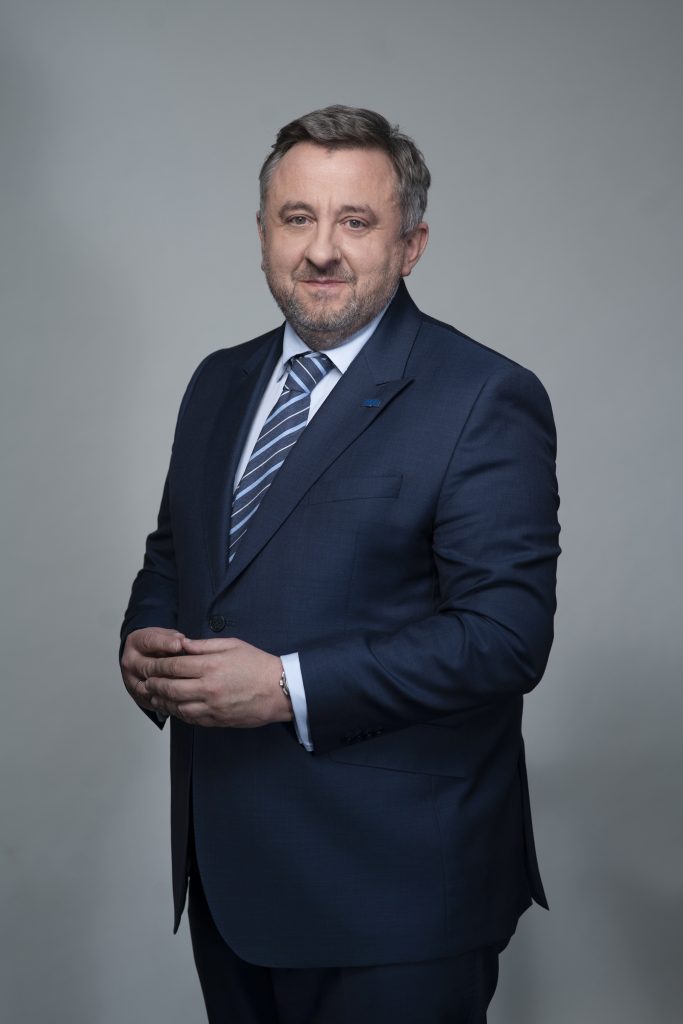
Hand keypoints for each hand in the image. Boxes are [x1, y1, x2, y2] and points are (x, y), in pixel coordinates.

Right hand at [120, 627, 184, 711]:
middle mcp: (130, 662)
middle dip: (169, 667)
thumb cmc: (157, 646)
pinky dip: (168, 699)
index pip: (148, 641)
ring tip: (188, 682)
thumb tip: (184, 641)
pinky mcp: (139, 697)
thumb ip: (173, 637)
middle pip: (149, 667)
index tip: (180, 644)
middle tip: (188, 667)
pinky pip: (154, 700)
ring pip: (151, 686)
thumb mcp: (164, 635)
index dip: (165, 643)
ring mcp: (132, 681)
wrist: (143, 661)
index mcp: (136, 642)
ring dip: (169, 685)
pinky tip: (182, 695)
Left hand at [138, 637, 291, 727]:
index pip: (174, 666)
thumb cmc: (258, 665)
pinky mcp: (216, 720)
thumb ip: (204, 645)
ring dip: (162, 700)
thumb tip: (183, 645)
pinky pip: (190, 718)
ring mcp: (211, 706)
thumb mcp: (232, 645)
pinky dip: (177, 712)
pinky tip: (173, 706)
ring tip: (154, 695)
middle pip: (169, 687)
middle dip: (154, 683)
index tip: (149, 664)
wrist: (279, 690)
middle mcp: (208, 688)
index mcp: (211, 666)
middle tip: (145, 680)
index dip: (157, 665)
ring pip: (176, 706)